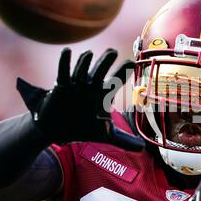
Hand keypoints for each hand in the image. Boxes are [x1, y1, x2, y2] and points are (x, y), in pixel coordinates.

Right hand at [16, 48, 144, 150]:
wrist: (59, 130)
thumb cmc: (84, 128)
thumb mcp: (105, 135)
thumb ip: (124, 140)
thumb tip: (142, 148)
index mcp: (102, 95)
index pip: (115, 82)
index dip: (123, 72)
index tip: (132, 63)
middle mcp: (90, 87)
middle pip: (99, 71)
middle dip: (105, 62)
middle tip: (113, 51)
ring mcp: (76, 85)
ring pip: (81, 70)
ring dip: (84, 62)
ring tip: (89, 53)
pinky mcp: (60, 86)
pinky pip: (63, 72)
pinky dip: (64, 62)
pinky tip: (67, 51)